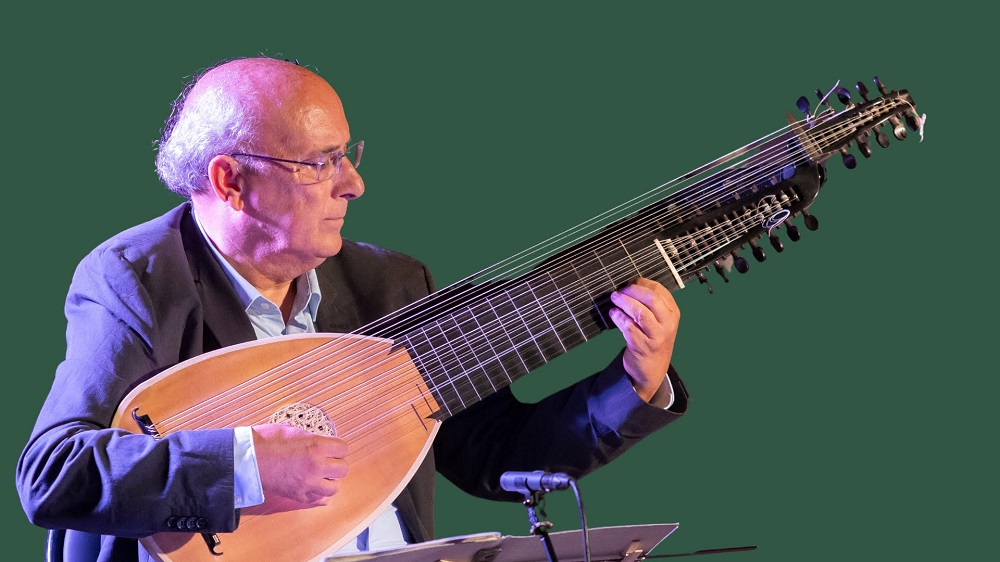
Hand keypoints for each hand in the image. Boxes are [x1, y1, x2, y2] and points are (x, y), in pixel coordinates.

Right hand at [252, 423, 348, 504]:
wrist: (249, 458)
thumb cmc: (267, 441)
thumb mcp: (294, 431)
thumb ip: (312, 439)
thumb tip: (322, 443)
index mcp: (317, 446)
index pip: (343, 449)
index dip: (338, 447)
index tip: (333, 448)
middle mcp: (316, 466)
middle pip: (343, 468)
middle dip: (337, 463)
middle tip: (329, 461)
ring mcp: (308, 483)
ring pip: (335, 488)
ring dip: (331, 481)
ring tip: (323, 476)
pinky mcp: (299, 495)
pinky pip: (320, 500)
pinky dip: (320, 495)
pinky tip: (317, 488)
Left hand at [608, 278, 679, 402]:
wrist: (652, 369)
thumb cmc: (654, 340)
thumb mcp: (661, 322)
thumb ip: (652, 305)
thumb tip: (631, 285)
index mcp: (673, 314)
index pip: (660, 291)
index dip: (643, 283)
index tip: (631, 282)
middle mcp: (668, 324)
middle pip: (651, 299)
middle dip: (633, 291)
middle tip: (620, 291)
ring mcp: (656, 336)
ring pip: (640, 312)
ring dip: (624, 302)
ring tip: (614, 298)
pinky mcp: (642, 346)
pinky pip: (628, 327)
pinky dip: (618, 317)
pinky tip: (613, 314)